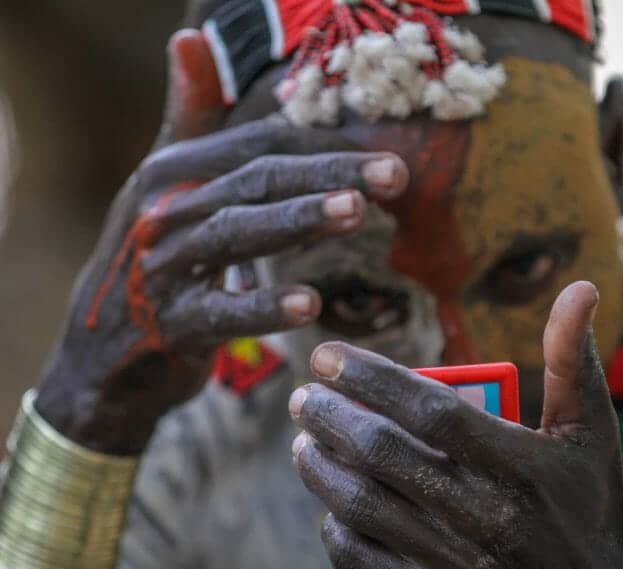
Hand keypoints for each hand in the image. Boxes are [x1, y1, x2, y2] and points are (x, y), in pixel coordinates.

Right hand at [35, 29, 408, 454]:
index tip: (384, 156)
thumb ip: (188, 120)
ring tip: (357, 211)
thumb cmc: (152, 258)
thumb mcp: (164, 185)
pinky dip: (262, 307)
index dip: (322, 148)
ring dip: (298, 221)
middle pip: (255, 181)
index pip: (257, 147)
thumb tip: (186, 39)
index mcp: (172, 172)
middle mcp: (163, 211)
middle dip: (326, 174)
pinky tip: (310, 304)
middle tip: (392, 175)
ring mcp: (163, 269)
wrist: (102, 347)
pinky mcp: (169, 326)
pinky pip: (220, 313)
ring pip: (237, 234)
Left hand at [290, 282, 622, 568]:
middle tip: (305, 394)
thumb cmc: (591, 503)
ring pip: (363, 506)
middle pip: (384, 453)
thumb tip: (579, 287)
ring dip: (319, 465)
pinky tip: (329, 501)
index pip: (430, 409)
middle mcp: (484, 516)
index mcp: (519, 465)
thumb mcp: (591, 430)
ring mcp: (456, 564)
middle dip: (331, 416)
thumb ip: (575, 359)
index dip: (370, 377)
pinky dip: (335, 527)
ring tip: (303, 437)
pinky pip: (362, 563)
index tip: (328, 355)